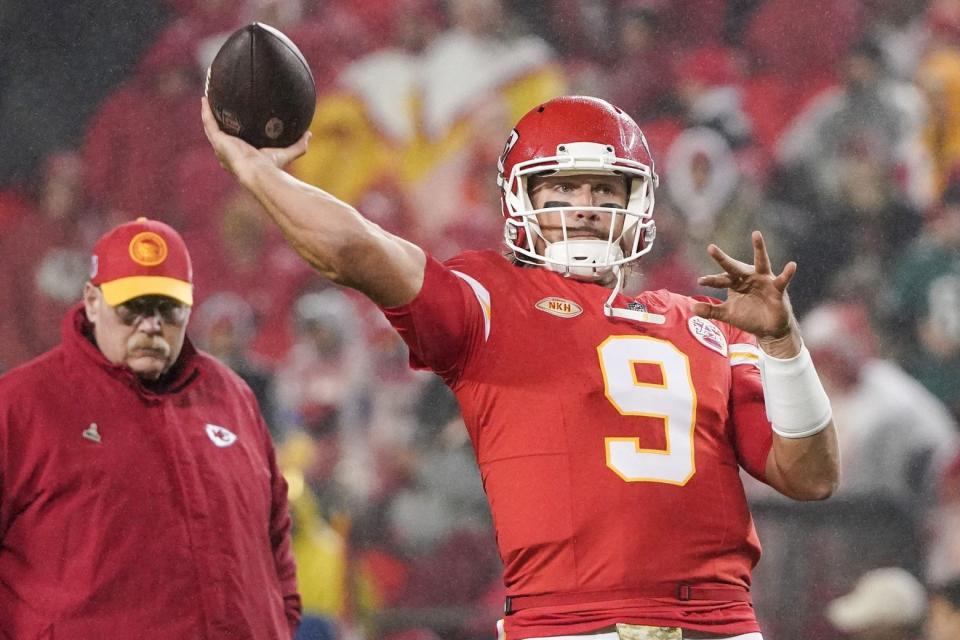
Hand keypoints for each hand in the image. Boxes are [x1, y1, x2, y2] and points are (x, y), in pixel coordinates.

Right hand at [200, 97, 309, 181]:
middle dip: (217, 119)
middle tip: (217, 105)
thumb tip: (309, 134)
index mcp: (241, 155)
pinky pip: (208, 123)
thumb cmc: (272, 168)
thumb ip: (298, 145)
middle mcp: (228, 152)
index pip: (234, 142)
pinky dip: (206, 111)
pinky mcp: (218, 141)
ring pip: (210, 126)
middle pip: (219, 133)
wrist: (260, 173)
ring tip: (208, 97)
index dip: (232, 131)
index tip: (234, 119)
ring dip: (208, 112)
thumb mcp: (287, 153)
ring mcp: (221, 147)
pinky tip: (205, 98)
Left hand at [692, 231, 800, 356]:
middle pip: (734, 267)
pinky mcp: (777, 289)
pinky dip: (787, 273)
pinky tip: (792, 265)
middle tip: (710, 248)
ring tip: (756, 234)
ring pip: (761, 262)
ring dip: (759, 249)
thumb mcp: (728, 314)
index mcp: (736, 283)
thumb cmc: (748, 317)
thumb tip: (692, 308)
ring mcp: (764, 281)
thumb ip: (711, 311)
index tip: (700, 281)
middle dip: (722, 259)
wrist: (768, 329)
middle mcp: (749, 278)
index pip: (721, 279)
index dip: (712, 280)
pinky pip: (782, 280)